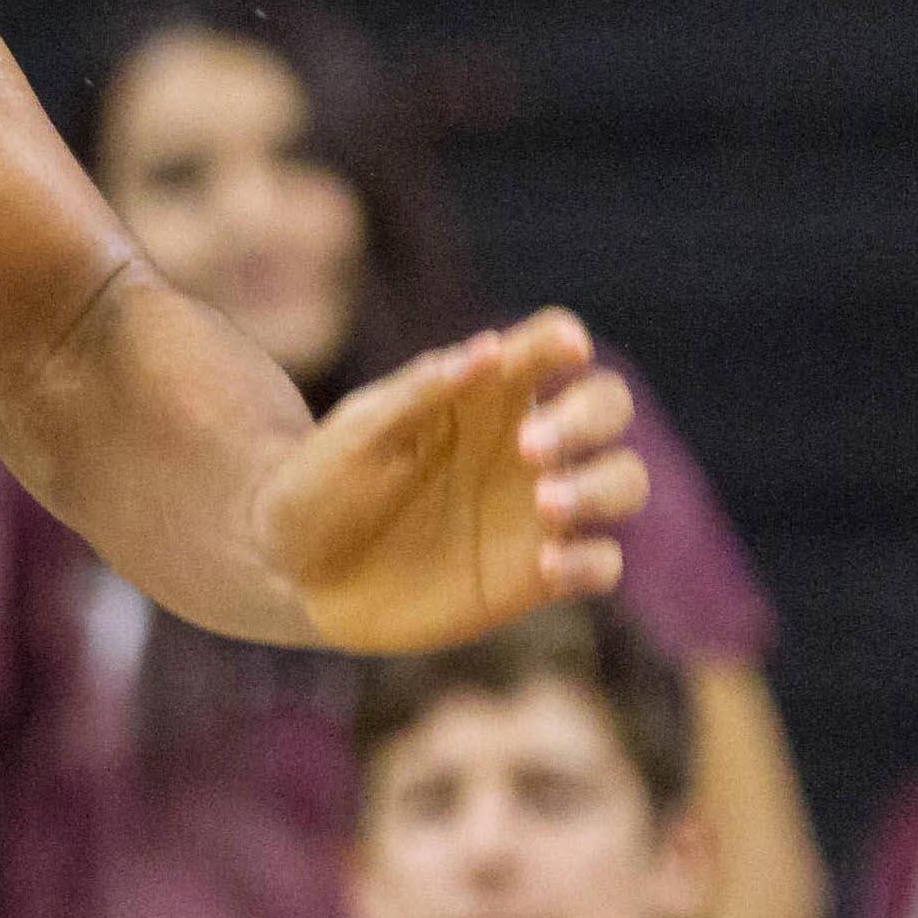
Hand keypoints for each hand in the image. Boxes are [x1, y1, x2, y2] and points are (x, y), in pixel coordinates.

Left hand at [251, 308, 648, 654]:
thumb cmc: (319, 486)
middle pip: (607, 405)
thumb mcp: (357, 435)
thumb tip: (488, 348)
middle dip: (590, 417)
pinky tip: (544, 564)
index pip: (545, 347)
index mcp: (480, 394)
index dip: (564, 340)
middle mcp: (522, 445)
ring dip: (601, 486)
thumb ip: (419, 393)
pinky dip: (589, 561)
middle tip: (528, 446)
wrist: (293, 574)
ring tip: (546, 503)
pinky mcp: (535, 577)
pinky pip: (600, 564)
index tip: (563, 349)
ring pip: (624, 481)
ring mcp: (537, 511)